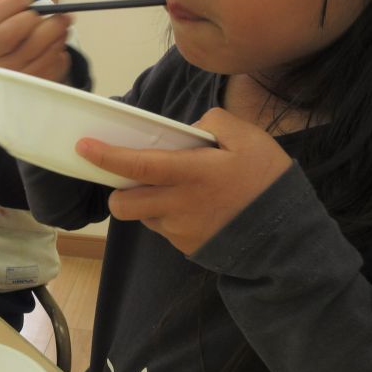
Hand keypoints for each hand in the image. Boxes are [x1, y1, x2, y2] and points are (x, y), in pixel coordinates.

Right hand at [0, 0, 72, 81]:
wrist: (23, 75)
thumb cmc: (15, 41)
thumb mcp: (6, 20)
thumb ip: (3, 1)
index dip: (10, 3)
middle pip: (13, 32)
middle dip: (36, 17)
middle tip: (55, 13)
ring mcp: (14, 77)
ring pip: (39, 47)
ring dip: (57, 32)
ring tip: (63, 24)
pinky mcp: (34, 86)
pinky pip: (54, 62)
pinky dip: (61, 49)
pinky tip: (58, 44)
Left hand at [77, 108, 292, 255]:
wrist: (288, 237)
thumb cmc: (268, 181)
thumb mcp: (249, 138)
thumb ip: (213, 123)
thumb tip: (189, 130)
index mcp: (191, 173)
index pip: (137, 165)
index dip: (107, 156)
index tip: (83, 147)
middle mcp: (179, 205)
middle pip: (124, 203)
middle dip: (119, 190)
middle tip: (133, 178)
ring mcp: (181, 230)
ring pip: (143, 217)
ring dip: (147, 204)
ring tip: (178, 192)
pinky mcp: (187, 248)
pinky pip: (165, 230)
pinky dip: (170, 218)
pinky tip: (197, 210)